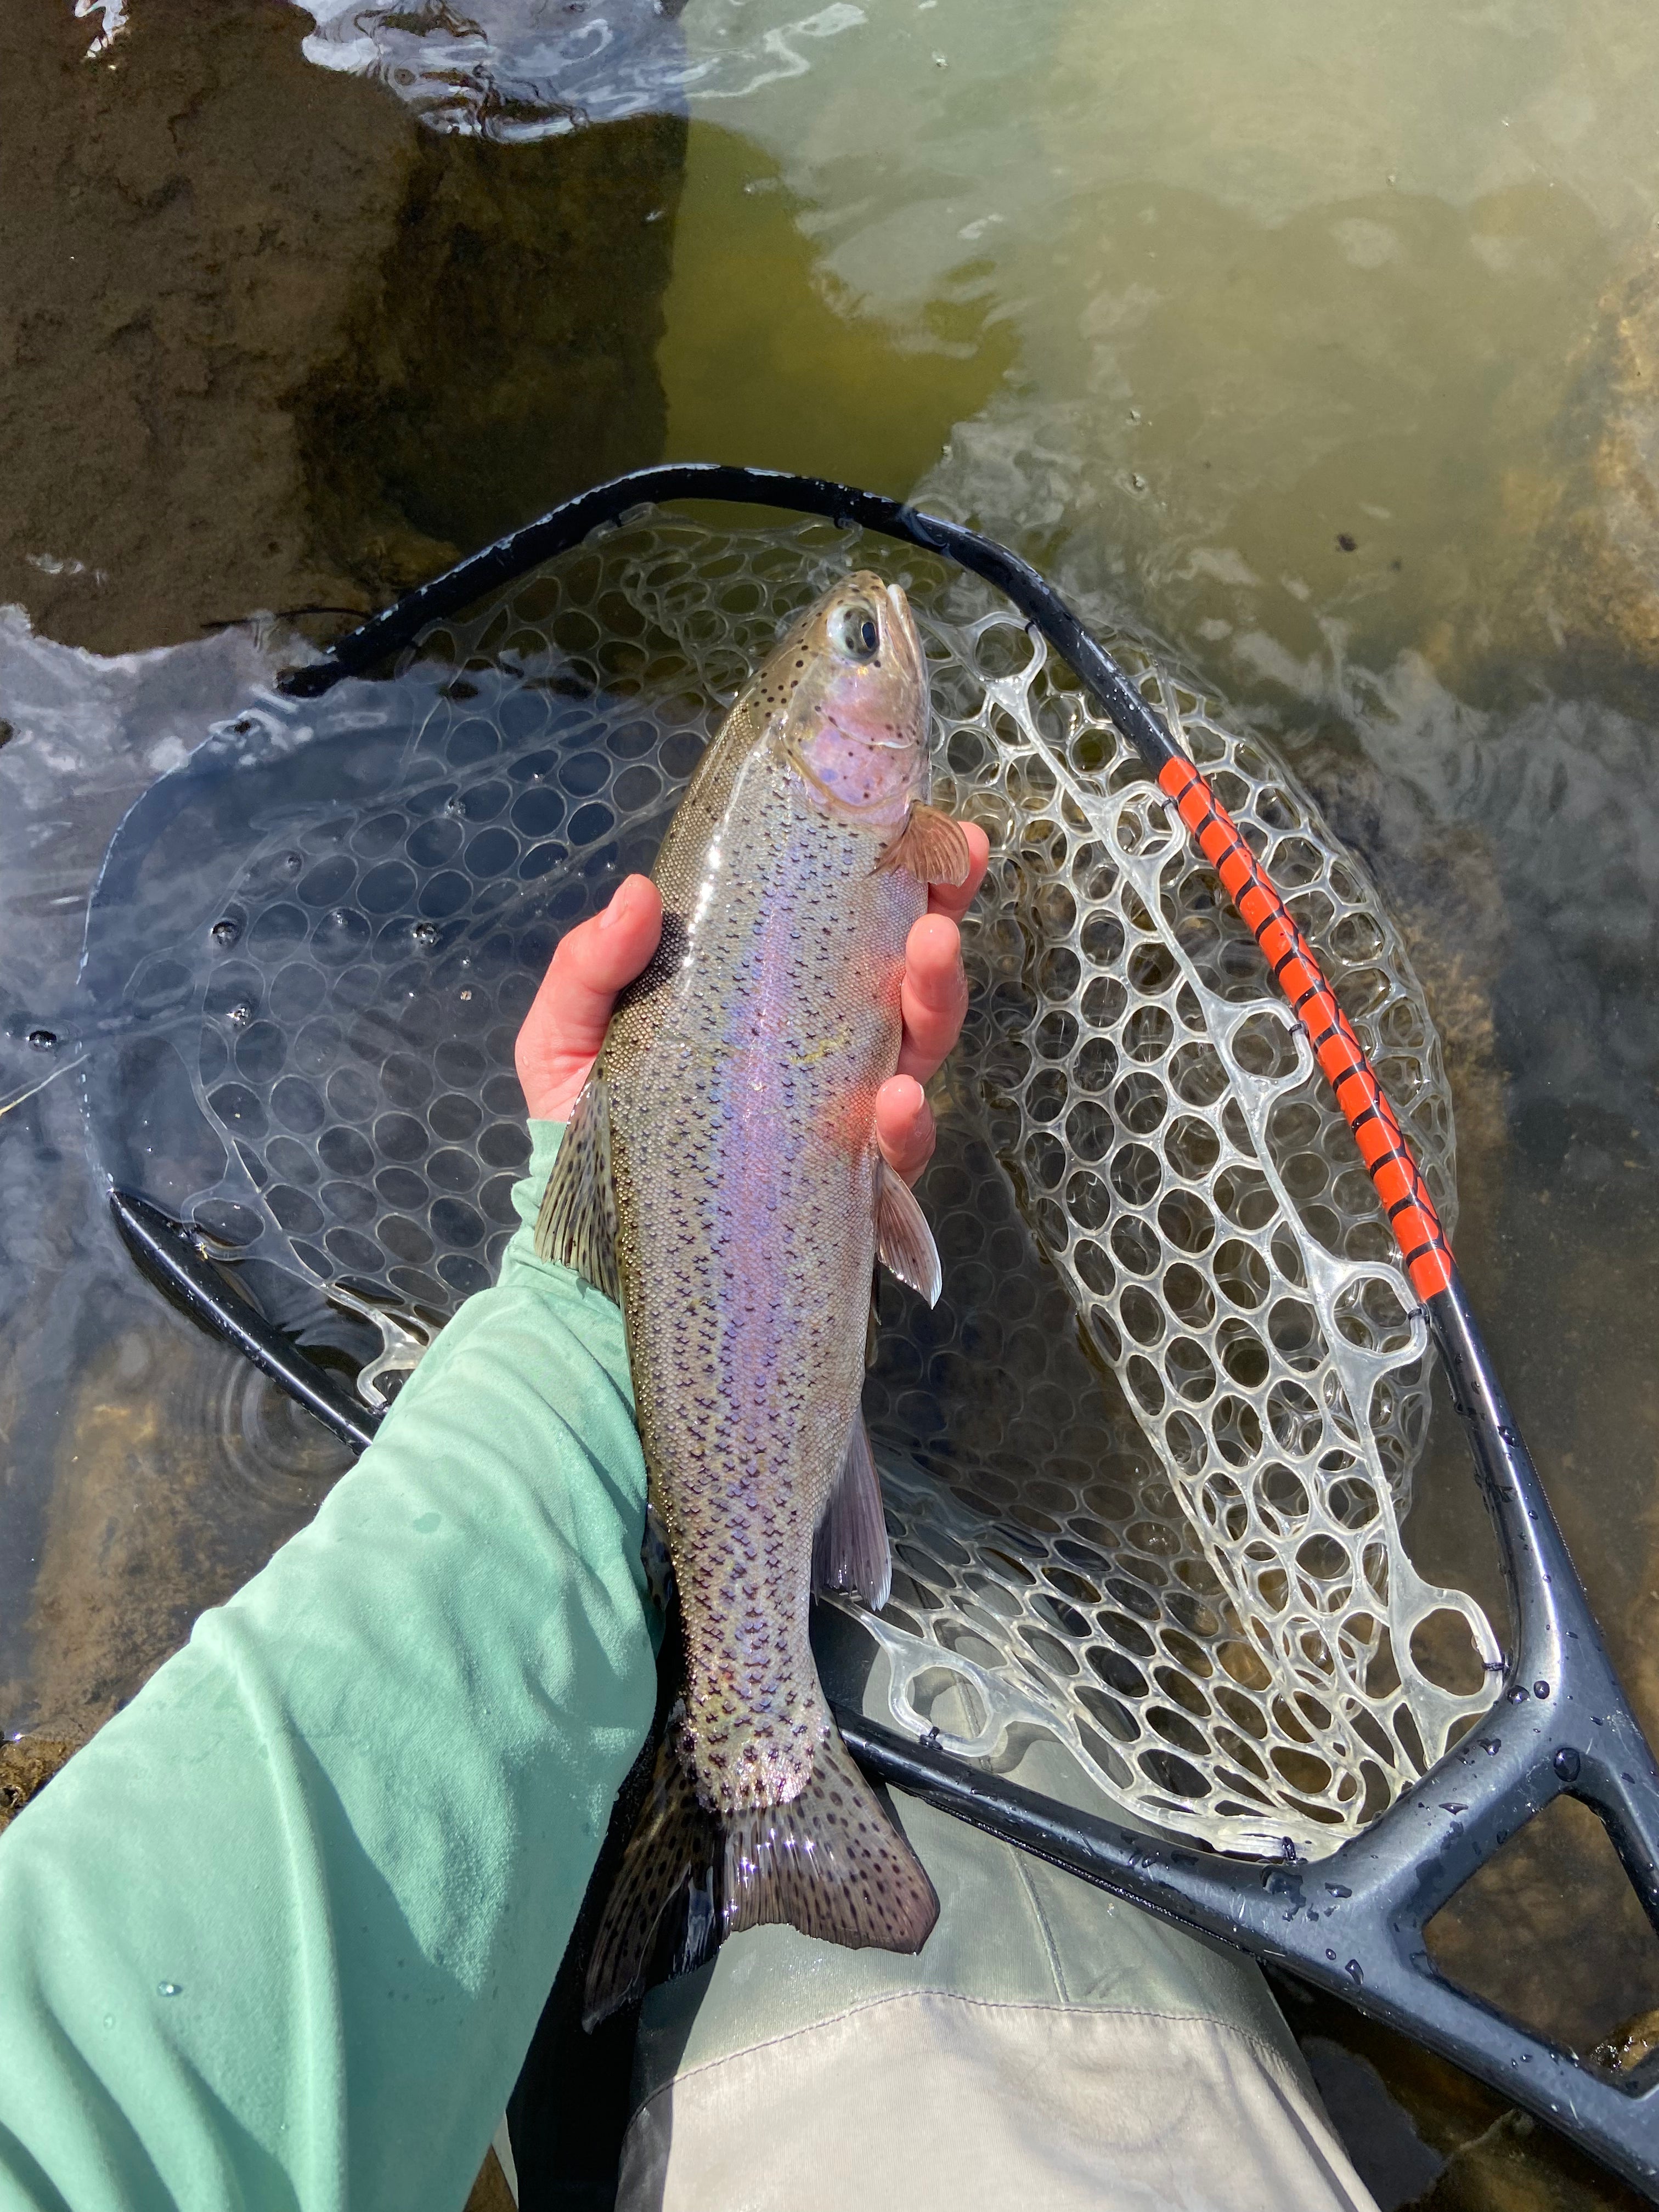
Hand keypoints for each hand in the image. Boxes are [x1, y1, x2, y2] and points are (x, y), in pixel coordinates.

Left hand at [515, 821, 990, 1182]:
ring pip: (919, 1048)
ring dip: (936, 999)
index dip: (904, 877)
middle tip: (939, 900)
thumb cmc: (585, 1125)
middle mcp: (826, 1047)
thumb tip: (637, 891)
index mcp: (776, 995)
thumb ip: (590, 968)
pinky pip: (896, 1152)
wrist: (587, 1250)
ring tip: (930, 955)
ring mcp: (843, 1115)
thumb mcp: (566, 1036)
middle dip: (938, 928)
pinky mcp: (846, 1185)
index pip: (853, 924)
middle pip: (907, 978)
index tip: (935, 833)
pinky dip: (906, 1123)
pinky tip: (893, 1099)